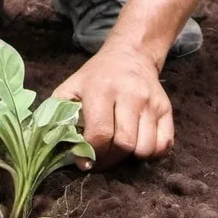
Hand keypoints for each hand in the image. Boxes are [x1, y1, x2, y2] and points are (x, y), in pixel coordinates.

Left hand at [53, 44, 173, 169]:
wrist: (131, 55)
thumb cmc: (97, 76)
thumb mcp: (72, 87)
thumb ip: (59, 113)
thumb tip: (50, 144)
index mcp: (102, 89)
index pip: (100, 134)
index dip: (91, 155)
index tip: (85, 162)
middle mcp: (130, 94)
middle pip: (124, 144)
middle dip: (110, 160)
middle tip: (102, 159)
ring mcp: (151, 102)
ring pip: (145, 149)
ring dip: (131, 158)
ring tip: (119, 149)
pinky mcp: (166, 108)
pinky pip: (164, 145)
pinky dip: (151, 153)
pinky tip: (138, 144)